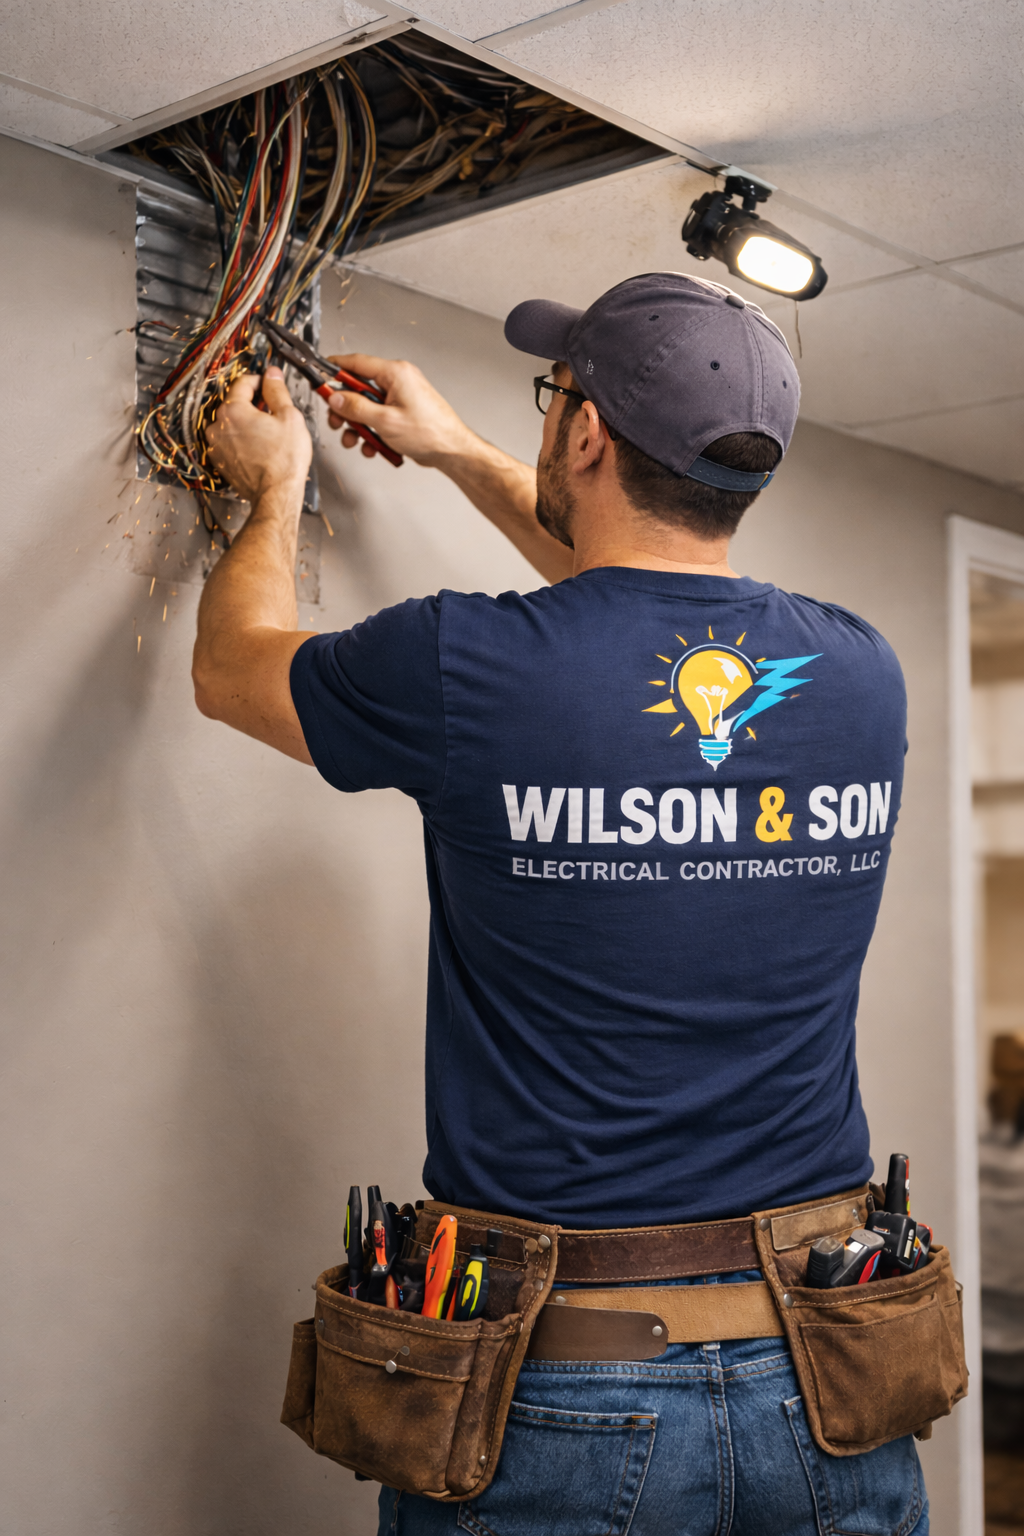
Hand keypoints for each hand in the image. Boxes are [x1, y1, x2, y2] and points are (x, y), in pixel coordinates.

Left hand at [206, 368, 312, 502]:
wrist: (276, 494)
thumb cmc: (283, 460)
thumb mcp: (289, 417)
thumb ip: (277, 391)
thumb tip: (272, 374)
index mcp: (233, 410)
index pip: (243, 382)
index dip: (260, 381)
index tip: (269, 385)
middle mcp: (218, 425)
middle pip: (235, 403)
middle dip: (253, 404)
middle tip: (273, 413)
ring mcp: (216, 445)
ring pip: (232, 423)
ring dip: (247, 423)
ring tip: (268, 434)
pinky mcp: (219, 461)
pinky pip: (230, 442)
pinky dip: (242, 440)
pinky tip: (259, 448)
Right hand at [325, 354, 472, 466]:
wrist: (452, 450)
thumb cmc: (430, 432)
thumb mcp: (385, 422)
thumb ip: (356, 408)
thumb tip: (336, 398)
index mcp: (395, 373)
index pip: (356, 362)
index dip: (334, 369)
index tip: (318, 377)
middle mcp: (398, 381)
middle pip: (359, 387)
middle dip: (345, 407)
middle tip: (336, 420)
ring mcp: (400, 397)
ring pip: (367, 406)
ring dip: (357, 425)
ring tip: (355, 439)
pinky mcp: (402, 413)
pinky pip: (378, 418)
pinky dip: (372, 432)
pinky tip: (373, 446)